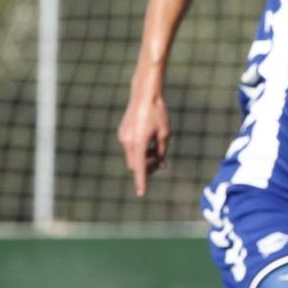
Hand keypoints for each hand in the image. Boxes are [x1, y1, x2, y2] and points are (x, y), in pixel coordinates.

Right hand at [117, 79, 170, 196]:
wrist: (145, 93)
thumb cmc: (158, 113)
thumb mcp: (165, 133)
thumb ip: (162, 151)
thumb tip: (161, 166)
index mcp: (138, 143)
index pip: (139, 168)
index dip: (141, 181)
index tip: (141, 193)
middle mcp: (127, 142)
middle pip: (135, 165)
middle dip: (145, 169)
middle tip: (160, 165)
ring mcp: (123, 136)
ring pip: (132, 156)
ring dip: (143, 158)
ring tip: (157, 150)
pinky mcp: (122, 132)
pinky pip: (130, 147)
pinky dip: (139, 149)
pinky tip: (149, 141)